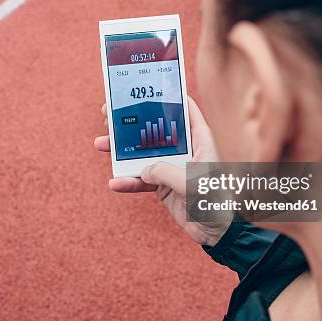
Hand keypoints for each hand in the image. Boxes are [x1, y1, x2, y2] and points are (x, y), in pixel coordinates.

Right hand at [94, 97, 231, 245]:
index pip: (185, 110)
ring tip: (100, 143)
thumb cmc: (217, 202)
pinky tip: (114, 183)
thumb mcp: (192, 183)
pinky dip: (128, 182)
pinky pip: (141, 181)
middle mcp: (185, 150)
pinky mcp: (164, 187)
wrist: (220, 234)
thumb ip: (166, 172)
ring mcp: (173, 167)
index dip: (167, 97)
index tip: (145, 87)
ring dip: (121, 150)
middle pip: (155, 128)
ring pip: (143, 152)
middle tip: (109, 114)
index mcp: (201, 140)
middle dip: (132, 121)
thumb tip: (143, 170)